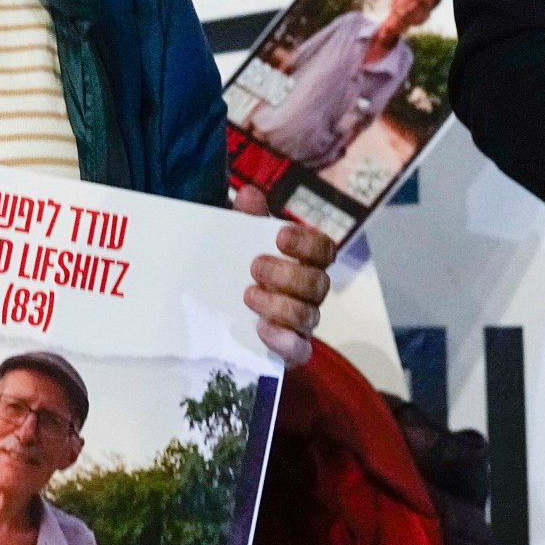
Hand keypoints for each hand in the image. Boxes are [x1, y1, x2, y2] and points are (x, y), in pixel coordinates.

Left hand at [234, 191, 331, 366]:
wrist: (221, 322)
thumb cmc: (241, 273)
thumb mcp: (240, 245)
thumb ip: (247, 221)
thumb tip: (249, 193)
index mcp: (304, 263)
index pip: (324, 249)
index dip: (307, 242)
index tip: (280, 236)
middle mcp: (309, 293)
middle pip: (318, 283)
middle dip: (287, 273)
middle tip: (254, 266)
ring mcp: (302, 323)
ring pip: (309, 315)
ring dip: (279, 304)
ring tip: (248, 295)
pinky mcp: (290, 351)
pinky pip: (300, 350)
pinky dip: (284, 340)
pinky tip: (262, 329)